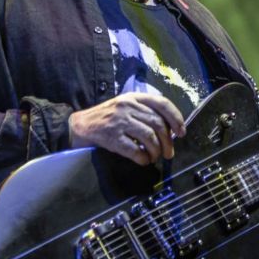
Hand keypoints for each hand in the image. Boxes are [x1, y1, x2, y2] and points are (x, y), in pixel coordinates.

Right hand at [69, 93, 185, 165]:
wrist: (77, 126)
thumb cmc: (106, 118)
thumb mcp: (125, 107)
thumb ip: (144, 112)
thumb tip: (169, 130)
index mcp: (134, 97)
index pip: (162, 104)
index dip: (176, 118)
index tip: (182, 132)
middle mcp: (127, 106)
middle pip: (158, 124)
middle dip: (168, 141)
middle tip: (169, 153)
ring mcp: (118, 121)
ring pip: (149, 137)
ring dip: (156, 151)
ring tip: (154, 157)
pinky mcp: (110, 137)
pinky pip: (134, 150)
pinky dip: (143, 158)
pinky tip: (143, 161)